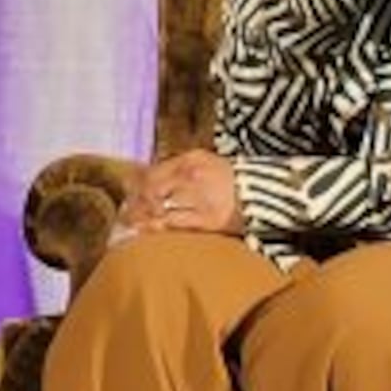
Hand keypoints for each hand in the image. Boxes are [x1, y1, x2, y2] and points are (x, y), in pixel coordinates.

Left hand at [115, 147, 245, 242]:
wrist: (266, 194)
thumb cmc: (230, 182)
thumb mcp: (205, 165)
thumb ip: (177, 170)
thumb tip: (142, 180)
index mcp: (192, 159)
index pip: (153, 172)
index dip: (135, 187)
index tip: (126, 198)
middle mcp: (194, 175)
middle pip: (151, 189)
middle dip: (135, 205)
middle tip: (125, 217)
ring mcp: (201, 196)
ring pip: (159, 207)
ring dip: (141, 218)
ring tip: (131, 227)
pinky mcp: (209, 218)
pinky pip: (174, 222)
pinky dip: (157, 227)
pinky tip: (146, 232)